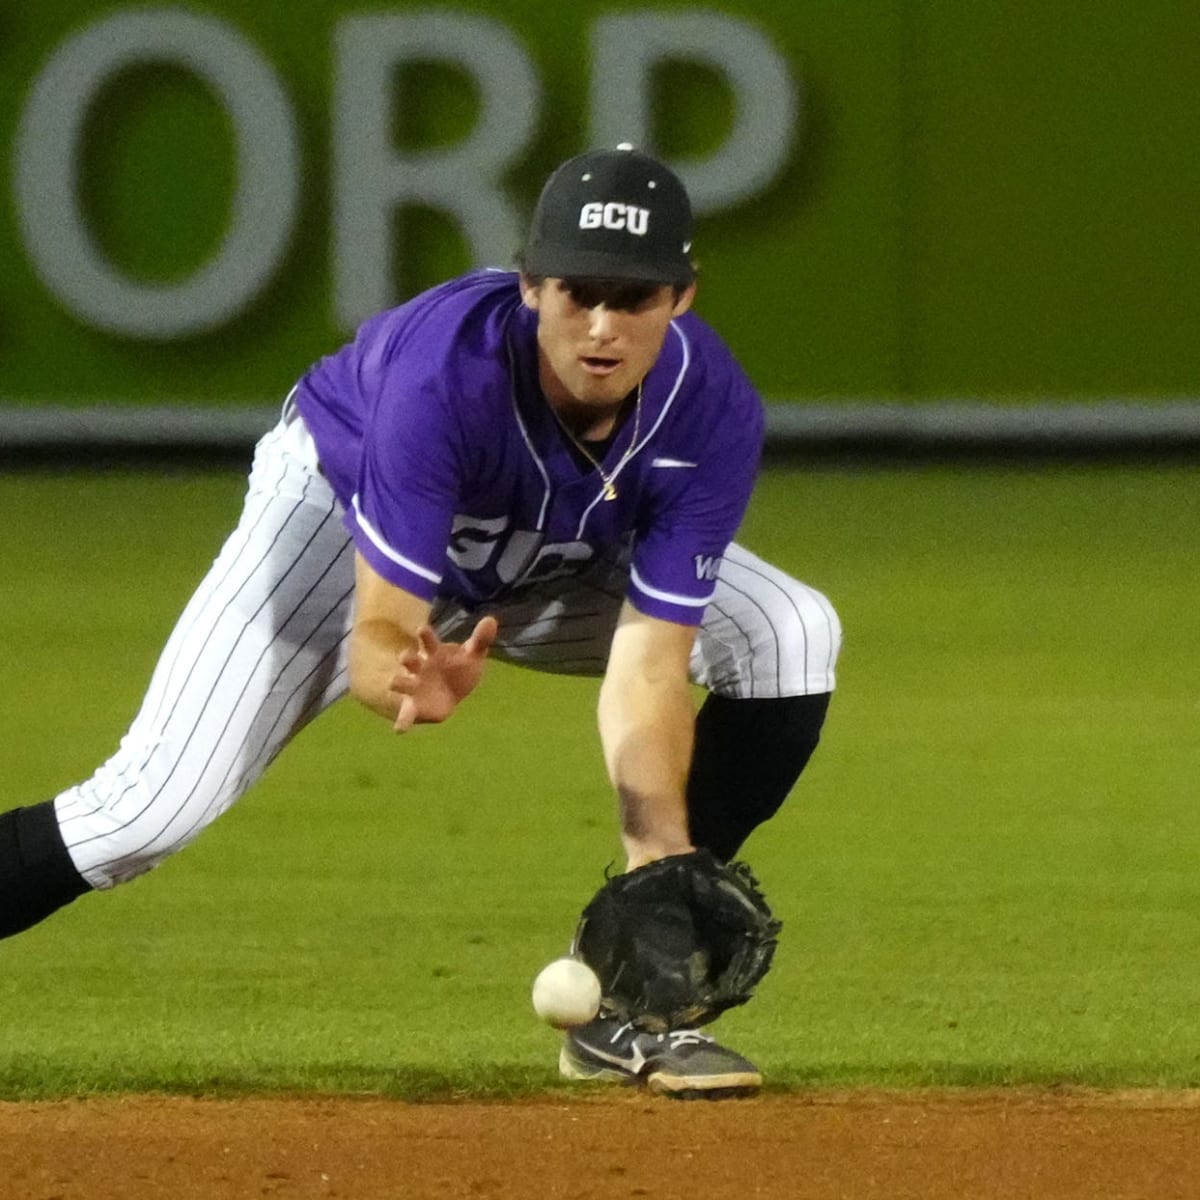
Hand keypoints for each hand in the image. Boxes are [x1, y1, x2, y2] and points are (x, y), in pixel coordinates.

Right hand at [388, 616, 497, 731]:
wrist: (453, 692)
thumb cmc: (459, 669)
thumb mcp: (473, 655)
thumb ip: (480, 640)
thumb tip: (491, 619)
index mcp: (434, 653)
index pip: (427, 641)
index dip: (424, 635)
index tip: (422, 629)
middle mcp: (420, 668)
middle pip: (408, 660)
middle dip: (406, 658)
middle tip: (406, 658)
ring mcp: (414, 687)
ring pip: (400, 682)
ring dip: (398, 682)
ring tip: (394, 684)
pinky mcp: (414, 706)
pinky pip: (405, 714)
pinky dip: (402, 722)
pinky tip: (399, 730)